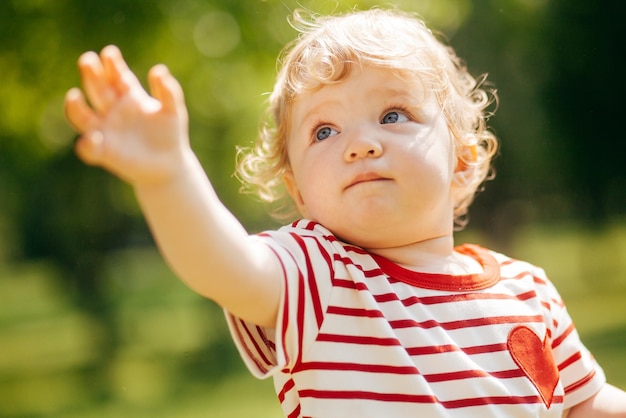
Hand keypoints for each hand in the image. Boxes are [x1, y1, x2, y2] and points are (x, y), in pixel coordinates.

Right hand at [65, 45, 189, 186]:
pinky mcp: (104, 153)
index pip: (116, 76)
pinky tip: (93, 138)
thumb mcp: (173, 111)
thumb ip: (168, 92)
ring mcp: (105, 131)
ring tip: (74, 96)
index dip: (112, 64)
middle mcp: (112, 110)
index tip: (110, 53)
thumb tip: (158, 70)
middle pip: (97, 89)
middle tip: (87, 60)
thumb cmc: (170, 133)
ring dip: (75, 106)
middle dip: (91, 74)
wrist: (170, 164)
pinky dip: (88, 144)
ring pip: (81, 116)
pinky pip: (90, 149)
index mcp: (129, 95)